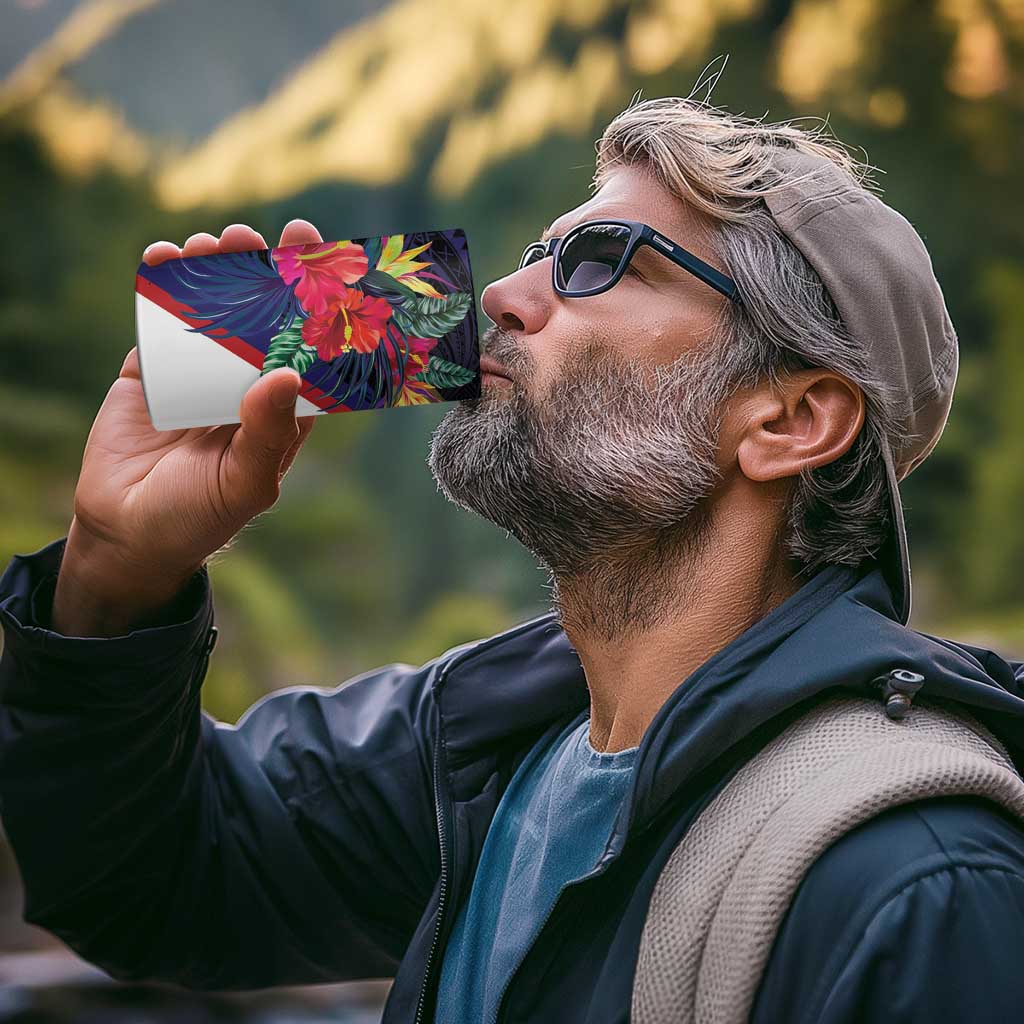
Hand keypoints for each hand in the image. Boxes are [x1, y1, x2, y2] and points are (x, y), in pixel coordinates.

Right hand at [52, 220, 323, 636]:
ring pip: (213, 309)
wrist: (126, 533)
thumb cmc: (199, 516)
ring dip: (215, 270)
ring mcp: (198, 373)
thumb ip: (267, 433)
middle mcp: (245, 382)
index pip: (308, 346)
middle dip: (263, 272)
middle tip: (261, 238)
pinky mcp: (152, 370)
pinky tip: (165, 258)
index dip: (317, 305)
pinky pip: (159, 320)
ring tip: (214, 244)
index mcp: (281, 408)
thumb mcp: (244, 483)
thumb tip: (287, 373)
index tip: (322, 259)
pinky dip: (161, 286)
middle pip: (262, 315)